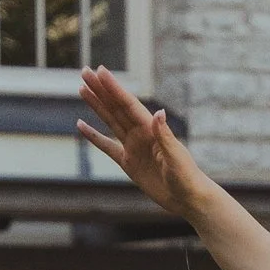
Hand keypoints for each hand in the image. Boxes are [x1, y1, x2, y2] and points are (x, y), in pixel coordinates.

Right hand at [78, 64, 212, 222]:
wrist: (188, 198)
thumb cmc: (187, 176)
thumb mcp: (176, 156)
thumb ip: (165, 135)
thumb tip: (159, 112)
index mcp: (151, 130)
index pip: (128, 104)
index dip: (113, 88)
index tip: (100, 71)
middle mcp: (140, 134)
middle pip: (115, 107)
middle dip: (100, 90)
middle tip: (85, 72)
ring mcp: (133, 147)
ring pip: (110, 121)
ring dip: (97, 105)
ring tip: (82, 89)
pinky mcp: (128, 163)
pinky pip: (106, 146)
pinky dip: (94, 136)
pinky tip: (81, 125)